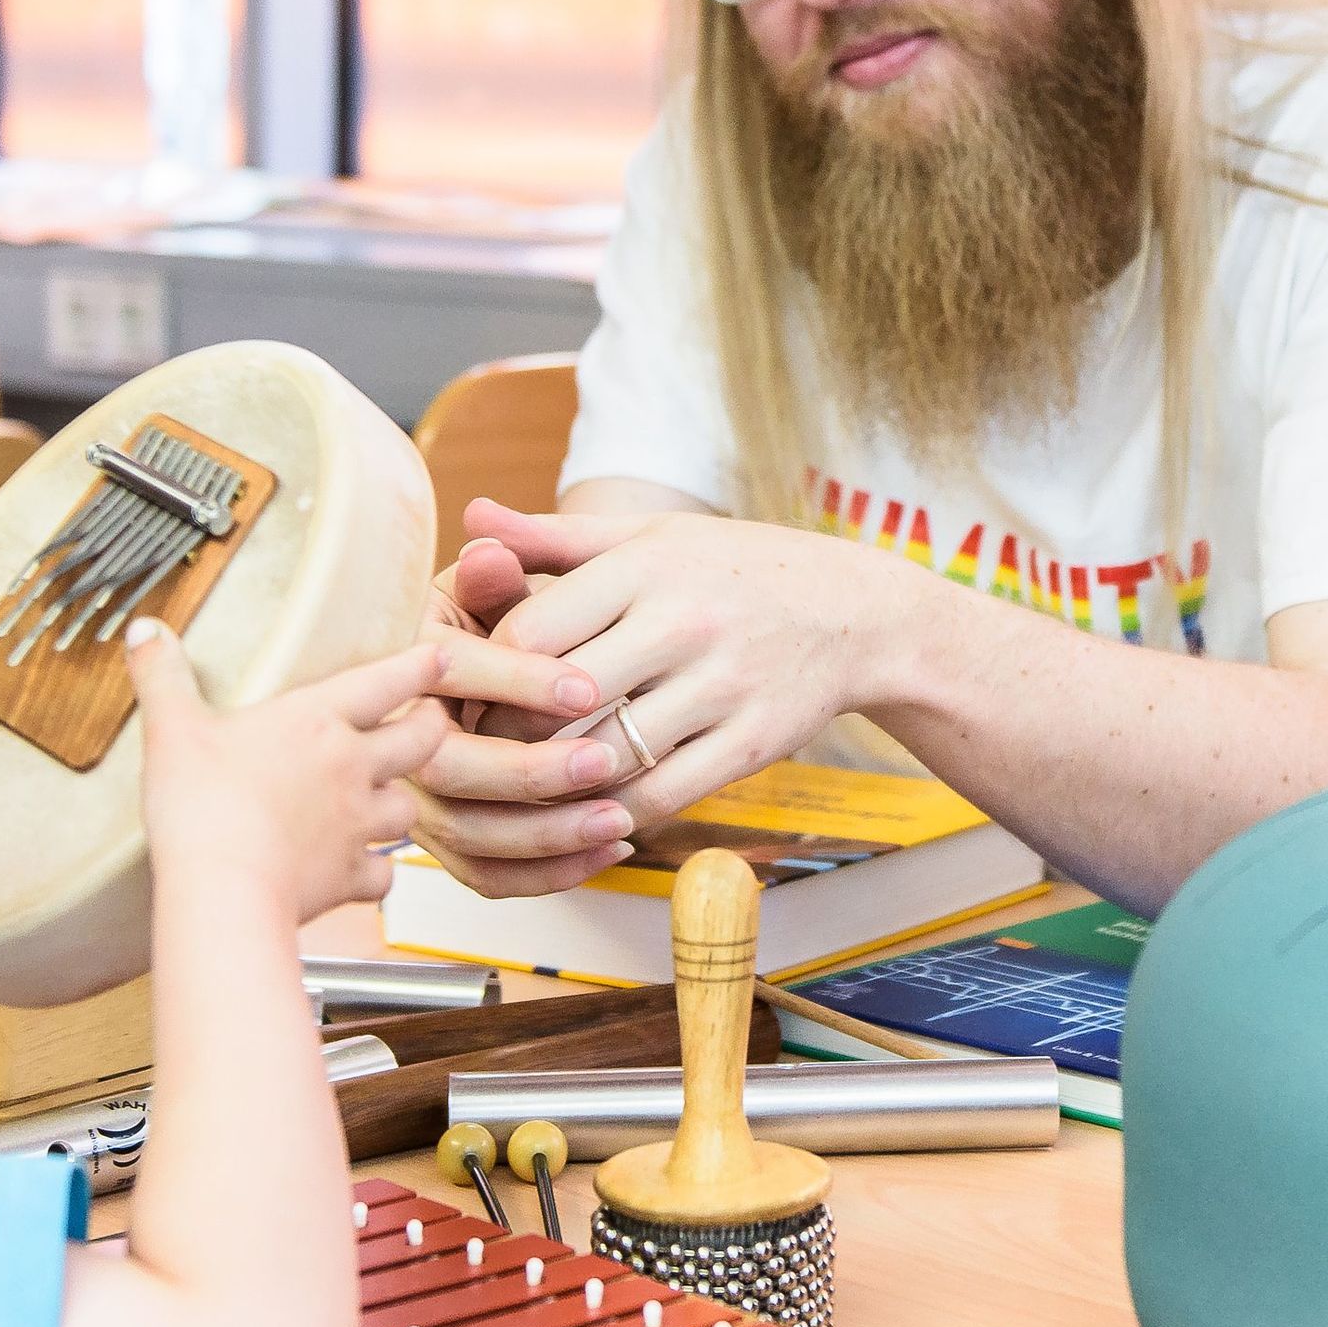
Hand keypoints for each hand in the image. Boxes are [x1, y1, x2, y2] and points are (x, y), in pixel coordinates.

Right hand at [124, 623, 451, 922]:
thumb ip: (163, 677)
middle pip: (423, 740)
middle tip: (432, 722)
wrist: (222, 892)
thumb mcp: (172, 731)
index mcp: (316, 720)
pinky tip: (359, 871)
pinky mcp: (350, 877)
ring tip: (389, 799)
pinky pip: (383, 875)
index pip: (387, 680)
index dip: (419, 665)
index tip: (439, 655)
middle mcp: (351, 767)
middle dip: (433, 728)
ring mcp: (358, 824)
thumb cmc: (200, 808)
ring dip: (403, 803)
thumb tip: (144, 630)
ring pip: (410, 808)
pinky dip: (376, 873)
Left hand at [407, 502, 905, 897]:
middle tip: (484, 750)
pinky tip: (594, 806)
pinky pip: (662, 794)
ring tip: (531, 783)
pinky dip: (616, 809)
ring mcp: (722, 686)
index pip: (532, 631)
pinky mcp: (752, 743)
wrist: (858, 613)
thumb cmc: (734, 570)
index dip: (488, 673)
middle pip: (559, 698)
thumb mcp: (650, 540)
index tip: (473, 694)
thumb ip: (554, 538)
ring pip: (606, 755)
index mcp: (646, 567)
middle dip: (509, 733)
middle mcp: (684, 622)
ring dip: (558, 780)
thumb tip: (469, 517)